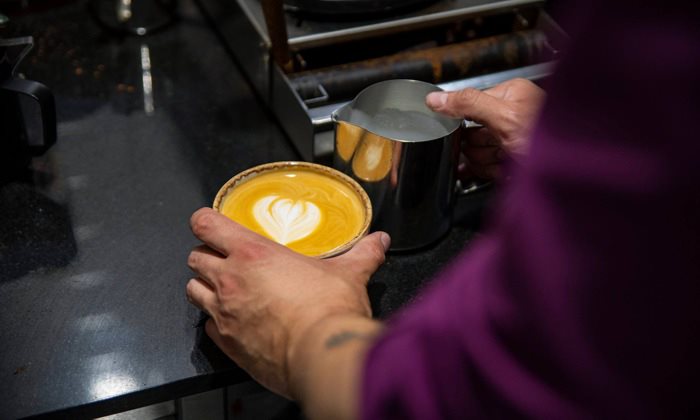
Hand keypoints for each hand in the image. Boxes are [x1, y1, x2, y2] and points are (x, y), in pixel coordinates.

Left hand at [186, 208, 389, 397]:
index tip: (211, 224)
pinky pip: (207, 326)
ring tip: (227, 291)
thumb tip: (379, 240)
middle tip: (227, 261)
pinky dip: (216, 322)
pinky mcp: (226, 343)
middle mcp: (231, 280)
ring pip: (193, 290)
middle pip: (195, 257)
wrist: (322, 355)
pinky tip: (237, 323)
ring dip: (205, 287)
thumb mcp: (349, 274)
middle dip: (207, 256)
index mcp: (253, 253)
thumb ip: (363, 253)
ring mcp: (224, 313)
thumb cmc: (329, 310)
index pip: (206, 224)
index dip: (205, 221)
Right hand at [426, 78, 545, 178]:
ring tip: (502, 162)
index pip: (471, 104)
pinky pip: (488, 167)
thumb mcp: (504, 117)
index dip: (464, 122)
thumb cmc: (550, 142)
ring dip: (483, 162)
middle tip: (490, 150)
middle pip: (473, 131)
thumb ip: (469, 104)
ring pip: (479, 151)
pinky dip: (488, 173)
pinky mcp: (514, 162)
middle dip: (476, 147)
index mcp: (513, 94)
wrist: (570, 178)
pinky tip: (494, 174)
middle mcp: (513, 115)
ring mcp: (513, 140)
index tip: (462, 132)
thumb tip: (436, 99)